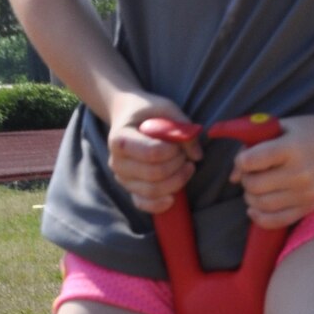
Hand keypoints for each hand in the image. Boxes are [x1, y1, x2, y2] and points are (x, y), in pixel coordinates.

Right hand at [106, 94, 200, 213]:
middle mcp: (116, 161)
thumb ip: (183, 127)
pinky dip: (160, 204)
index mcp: (120, 139)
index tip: (180, 143)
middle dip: (178, 165)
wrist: (126, 117)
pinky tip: (174, 197)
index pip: (151, 153)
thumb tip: (197, 156)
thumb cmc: (147, 111)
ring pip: (152, 190)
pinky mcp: (129, 189)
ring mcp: (122, 178)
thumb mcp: (166, 108)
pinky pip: (143, 204)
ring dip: (177, 181)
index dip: (173, 151)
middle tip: (186, 155)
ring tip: (186, 167)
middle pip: (154, 174)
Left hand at [231, 114, 313, 228]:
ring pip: (262, 205)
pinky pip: (277, 221)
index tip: (246, 159)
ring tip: (256, 187)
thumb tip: (233, 178)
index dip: (241, 161)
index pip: (252, 161)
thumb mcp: (278, 128)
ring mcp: (307, 192)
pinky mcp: (309, 206)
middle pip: (255, 185)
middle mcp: (301, 173)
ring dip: (251, 197)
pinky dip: (260, 217)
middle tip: (250, 174)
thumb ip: (252, 147)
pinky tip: (254, 209)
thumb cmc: (305, 132)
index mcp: (292, 148)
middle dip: (245, 180)